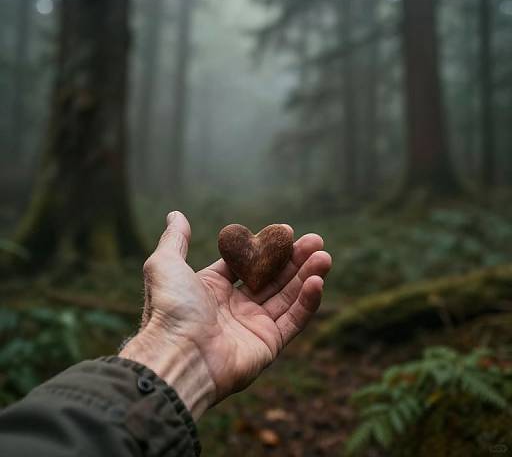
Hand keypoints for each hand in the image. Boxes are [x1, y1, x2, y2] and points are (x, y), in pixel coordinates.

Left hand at [120, 211, 331, 419]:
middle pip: (272, 277)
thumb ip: (176, 239)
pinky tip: (317, 280)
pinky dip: (307, 301)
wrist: (176, 355)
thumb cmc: (170, 307)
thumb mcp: (165, 263)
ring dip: (307, 275)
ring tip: (324, 256)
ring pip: (287, 296)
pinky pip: (293, 320)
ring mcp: (252, 326)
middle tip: (316, 241)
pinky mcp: (268, 345)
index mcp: (212, 288)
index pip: (248, 263)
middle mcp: (234, 307)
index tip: (288, 230)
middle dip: (295, 258)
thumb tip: (176, 214)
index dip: (268, 247)